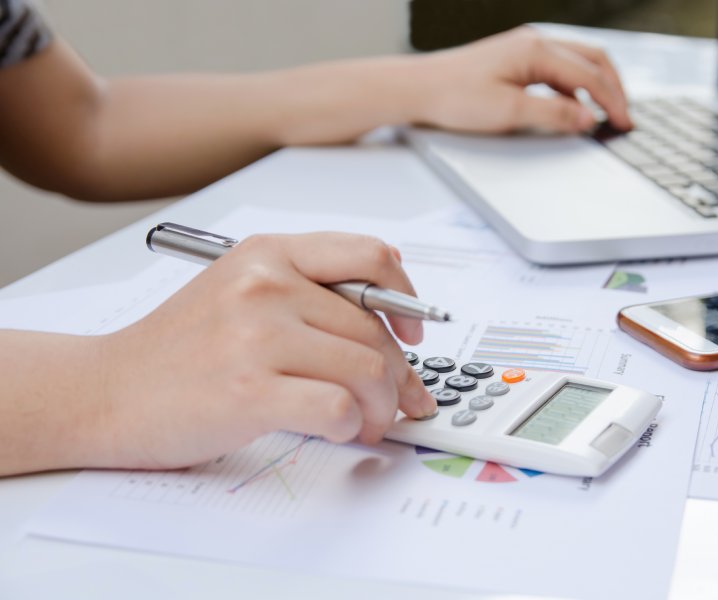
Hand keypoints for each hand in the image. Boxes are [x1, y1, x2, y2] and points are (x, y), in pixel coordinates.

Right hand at [96, 233, 435, 469]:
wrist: (104, 391)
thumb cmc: (176, 349)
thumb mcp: (239, 291)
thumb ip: (308, 292)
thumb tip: (391, 318)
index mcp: (269, 254)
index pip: (371, 257)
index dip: (406, 299)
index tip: (413, 334)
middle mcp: (266, 286)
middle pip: (375, 329)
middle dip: (399, 377)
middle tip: (399, 402)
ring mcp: (257, 337)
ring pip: (367, 370)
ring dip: (381, 409)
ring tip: (365, 424)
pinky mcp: (250, 390)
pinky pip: (338, 408)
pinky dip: (350, 427)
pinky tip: (336, 431)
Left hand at [412, 26, 632, 133]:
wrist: (418, 89)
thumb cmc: (455, 97)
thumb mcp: (510, 113)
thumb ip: (554, 115)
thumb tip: (588, 118)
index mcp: (537, 50)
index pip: (590, 75)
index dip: (612, 102)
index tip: (625, 124)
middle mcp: (534, 42)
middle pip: (591, 60)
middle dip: (613, 88)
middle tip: (624, 117)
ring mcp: (524, 48)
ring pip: (576, 62)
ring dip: (595, 86)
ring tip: (606, 113)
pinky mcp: (515, 59)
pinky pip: (557, 68)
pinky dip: (573, 87)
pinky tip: (572, 108)